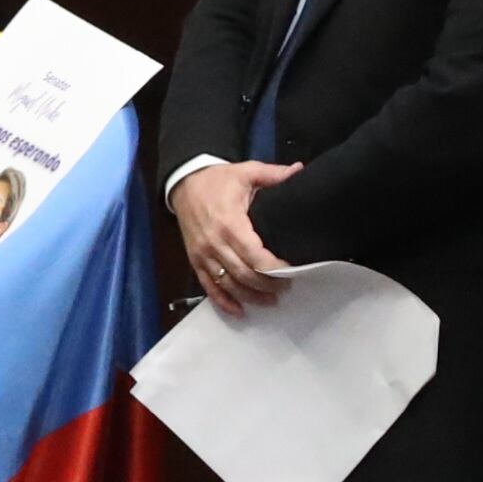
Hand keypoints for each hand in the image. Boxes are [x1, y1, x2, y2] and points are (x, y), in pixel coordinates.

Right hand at [168, 161, 300, 313]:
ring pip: (228, 284)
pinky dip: (223, 301)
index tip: (291, 272)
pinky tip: (238, 310)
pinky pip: (208, 286)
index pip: (254, 255)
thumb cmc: (216, 180)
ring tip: (270, 301)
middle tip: (286, 287)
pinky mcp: (195, 260)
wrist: (183, 183)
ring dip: (250, 297)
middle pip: (243, 274)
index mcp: (229, 223)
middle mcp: (215, 242)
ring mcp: (203, 254)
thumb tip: (299, 170)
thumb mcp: (245, 172)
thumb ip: (273, 175)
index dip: (273, 269)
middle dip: (267, 285)